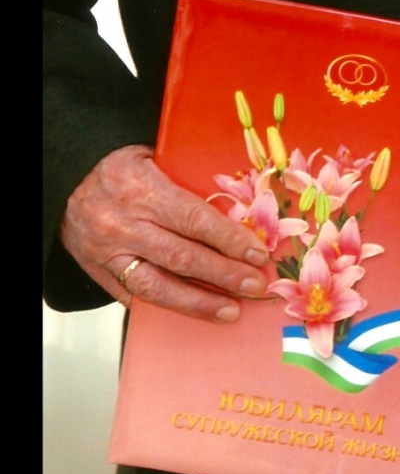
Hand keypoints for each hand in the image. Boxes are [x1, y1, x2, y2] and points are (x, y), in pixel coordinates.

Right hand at [60, 143, 272, 320]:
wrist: (68, 175)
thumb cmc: (119, 164)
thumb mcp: (154, 157)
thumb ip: (188, 182)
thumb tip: (237, 213)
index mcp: (142, 190)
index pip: (195, 221)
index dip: (230, 241)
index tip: (257, 255)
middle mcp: (124, 225)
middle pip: (182, 258)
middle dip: (224, 276)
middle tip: (254, 287)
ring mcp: (108, 252)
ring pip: (156, 286)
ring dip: (198, 302)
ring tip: (229, 311)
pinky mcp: (96, 270)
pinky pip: (131, 296)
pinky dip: (161, 309)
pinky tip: (188, 316)